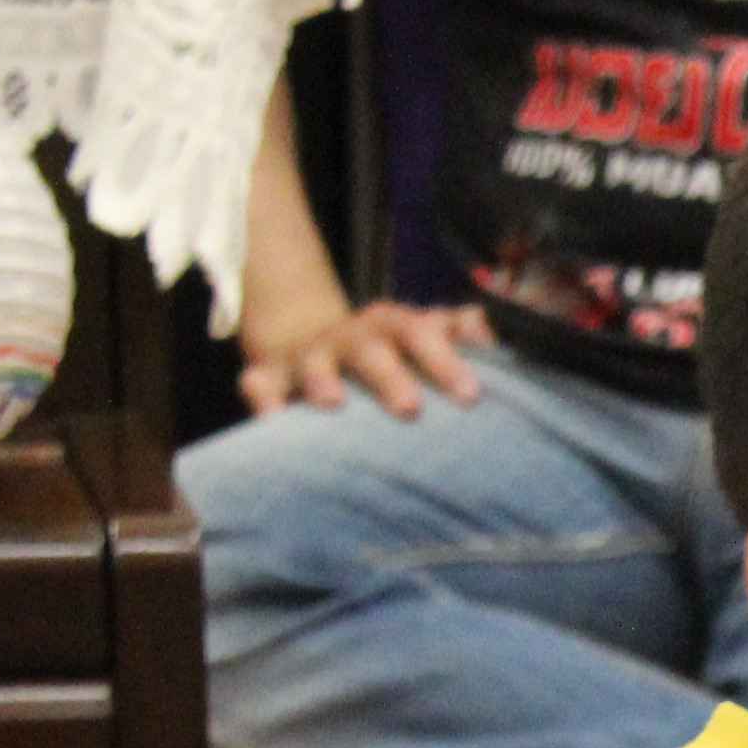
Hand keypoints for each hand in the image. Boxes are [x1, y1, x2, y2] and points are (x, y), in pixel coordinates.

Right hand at [240, 293, 490, 418]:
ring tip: (332, 404)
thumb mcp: (425, 338)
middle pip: (370, 347)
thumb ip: (457, 334)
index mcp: (394, 327)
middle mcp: (352, 336)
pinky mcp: (272, 375)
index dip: (445, 359)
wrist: (317, 342)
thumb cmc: (389, 354)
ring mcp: (310, 354)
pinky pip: (260, 382)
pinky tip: (274, 420)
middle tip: (410, 409)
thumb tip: (486, 330)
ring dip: (323, 379)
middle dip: (389, 375)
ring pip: (314, 360)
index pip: (423, 332)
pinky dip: (264, 397)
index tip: (470, 395)